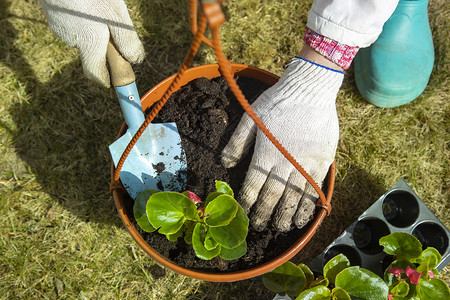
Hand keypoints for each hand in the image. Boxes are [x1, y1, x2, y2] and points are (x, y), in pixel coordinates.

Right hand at [40, 0, 144, 86]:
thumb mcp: (117, 15)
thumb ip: (126, 40)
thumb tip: (135, 60)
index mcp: (88, 42)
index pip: (94, 74)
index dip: (105, 79)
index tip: (113, 80)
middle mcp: (70, 38)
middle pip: (90, 51)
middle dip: (102, 46)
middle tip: (112, 28)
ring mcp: (58, 25)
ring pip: (81, 34)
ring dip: (92, 28)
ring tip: (98, 7)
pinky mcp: (52, 12)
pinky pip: (72, 21)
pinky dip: (82, 17)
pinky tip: (86, 3)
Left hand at [221, 57, 343, 231]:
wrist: (310, 88)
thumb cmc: (277, 101)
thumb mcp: (250, 117)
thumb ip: (237, 142)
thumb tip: (224, 164)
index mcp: (265, 152)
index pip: (253, 185)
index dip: (248, 202)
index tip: (244, 215)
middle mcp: (285, 162)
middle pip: (273, 195)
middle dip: (265, 214)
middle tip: (261, 228)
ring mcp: (306, 163)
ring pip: (295, 196)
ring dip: (287, 215)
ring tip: (281, 228)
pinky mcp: (322, 161)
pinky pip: (315, 188)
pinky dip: (310, 205)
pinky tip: (305, 217)